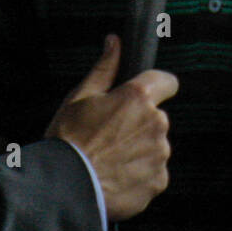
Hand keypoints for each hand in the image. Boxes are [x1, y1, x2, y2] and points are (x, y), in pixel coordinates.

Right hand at [44, 34, 176, 220]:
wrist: (64, 188)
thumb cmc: (68, 140)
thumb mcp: (80, 97)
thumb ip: (105, 68)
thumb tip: (115, 42)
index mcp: (138, 98)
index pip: (167, 81)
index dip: (156, 87)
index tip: (141, 97)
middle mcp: (156, 123)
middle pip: (157, 117)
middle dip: (139, 123)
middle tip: (110, 136)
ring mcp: (160, 153)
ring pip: (156, 146)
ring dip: (140, 150)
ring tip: (110, 159)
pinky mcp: (159, 180)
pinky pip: (154, 172)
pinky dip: (140, 174)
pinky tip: (116, 177)